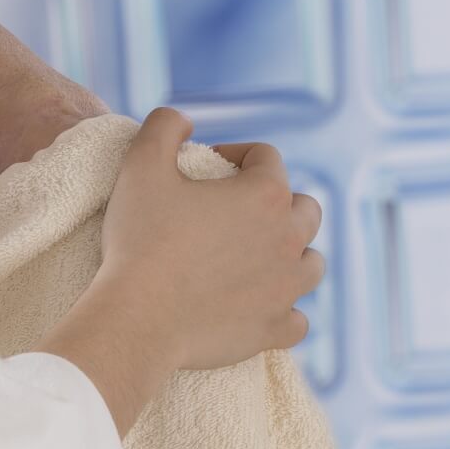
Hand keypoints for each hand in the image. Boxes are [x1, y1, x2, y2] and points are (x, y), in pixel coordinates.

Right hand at [98, 107, 323, 370]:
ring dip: (289, 253)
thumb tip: (184, 119)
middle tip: (233, 210)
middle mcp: (290, 240)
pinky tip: (257, 303)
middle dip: (276, 201)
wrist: (138, 317)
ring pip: (311, 263)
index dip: (237, 154)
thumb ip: (164, 126)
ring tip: (252, 255)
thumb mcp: (140, 165)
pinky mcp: (275, 329)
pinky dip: (283, 308)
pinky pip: (298, 319)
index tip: (208, 167)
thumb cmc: (141, 238)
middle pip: (305, 208)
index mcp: (265, 196)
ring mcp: (287, 289)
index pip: (267, 157)